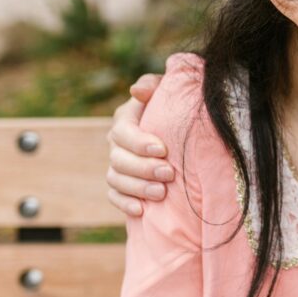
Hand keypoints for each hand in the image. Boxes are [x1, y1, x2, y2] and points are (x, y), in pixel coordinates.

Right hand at [106, 74, 170, 215]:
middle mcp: (117, 143)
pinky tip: (142, 210)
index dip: (139, 142)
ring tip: (161, 193)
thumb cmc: (177, 106)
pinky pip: (114, 196)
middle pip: (118, 159)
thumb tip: (137, 92)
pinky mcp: (121, 184)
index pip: (123, 131)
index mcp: (126, 119)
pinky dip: (125, 204)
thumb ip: (153, 86)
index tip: (163, 150)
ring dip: (137, 188)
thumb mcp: (168, 90)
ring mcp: (117, 165)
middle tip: (169, 174)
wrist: (182, 131)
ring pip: (116, 179)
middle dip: (143, 168)